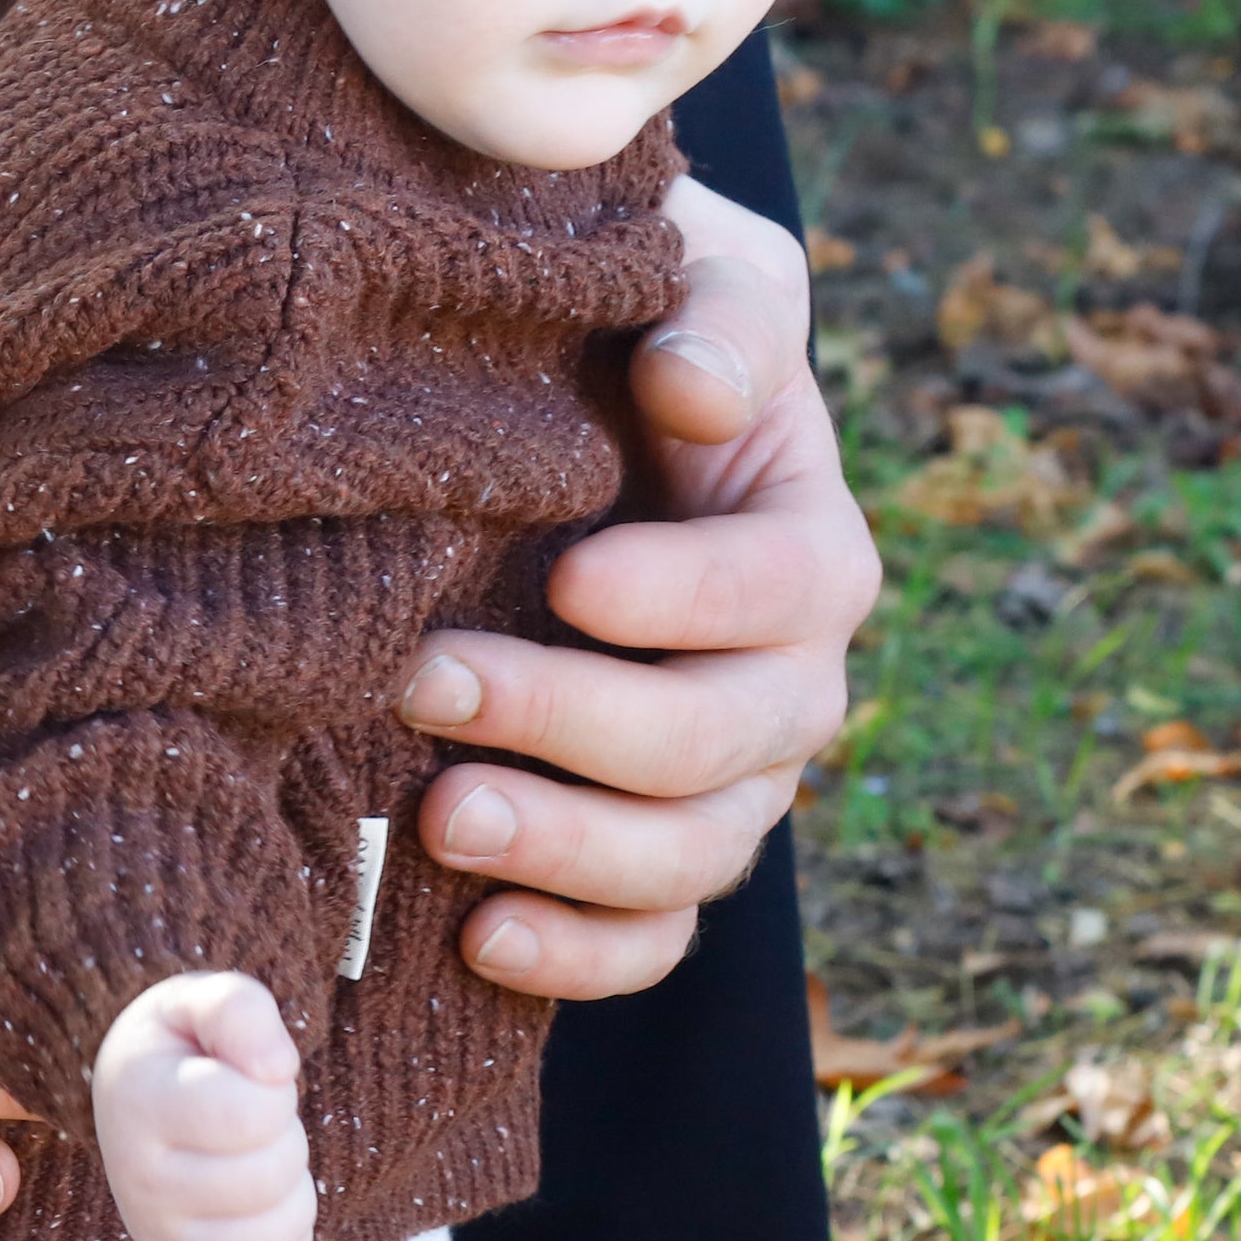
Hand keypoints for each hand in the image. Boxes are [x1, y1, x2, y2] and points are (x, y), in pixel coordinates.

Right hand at [89, 974, 313, 1240]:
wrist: (132, 1097)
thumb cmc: (180, 1047)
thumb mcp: (201, 1001)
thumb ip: (240, 1010)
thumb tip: (276, 1068)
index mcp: (138, 1101)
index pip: (253, 1115)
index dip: (276, 1091)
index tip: (250, 1077)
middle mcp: (136, 1179)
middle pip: (269, 1176)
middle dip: (286, 1136)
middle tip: (254, 1117)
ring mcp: (157, 1234)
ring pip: (276, 1234)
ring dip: (292, 1187)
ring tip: (259, 1155)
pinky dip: (288, 1231)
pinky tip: (261, 1197)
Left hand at [398, 175, 879, 1001]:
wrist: (561, 441)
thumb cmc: (623, 343)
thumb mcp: (688, 281)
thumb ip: (718, 311)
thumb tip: (690, 384)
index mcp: (809, 553)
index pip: (779, 591)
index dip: (682, 597)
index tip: (567, 576)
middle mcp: (787, 691)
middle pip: (716, 742)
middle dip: (572, 723)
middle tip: (432, 682)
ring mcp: (727, 795)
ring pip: (686, 860)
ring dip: (564, 851)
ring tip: (441, 817)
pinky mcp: (653, 869)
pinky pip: (649, 945)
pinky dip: (576, 958)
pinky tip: (479, 937)